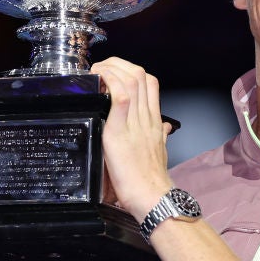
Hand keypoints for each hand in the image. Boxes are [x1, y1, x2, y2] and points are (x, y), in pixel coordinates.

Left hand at [91, 57, 174, 221]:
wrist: (152, 196)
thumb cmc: (152, 179)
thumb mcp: (160, 151)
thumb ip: (160, 135)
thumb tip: (163, 127)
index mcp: (154, 121)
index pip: (150, 83)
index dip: (132, 71)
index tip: (115, 73)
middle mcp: (147, 117)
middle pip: (139, 75)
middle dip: (118, 64)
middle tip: (100, 69)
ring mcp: (135, 123)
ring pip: (131, 79)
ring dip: (111, 69)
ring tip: (96, 72)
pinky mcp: (120, 132)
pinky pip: (120, 97)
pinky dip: (110, 83)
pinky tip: (100, 81)